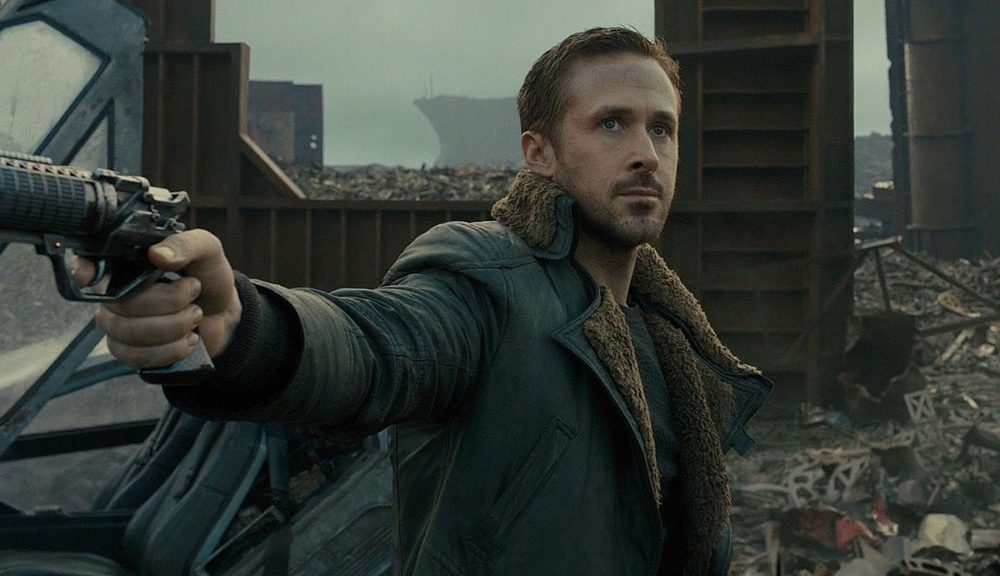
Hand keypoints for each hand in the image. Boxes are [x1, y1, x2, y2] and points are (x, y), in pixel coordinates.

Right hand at [74, 229, 241, 368]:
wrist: (224, 313)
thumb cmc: (209, 277)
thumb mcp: (206, 251)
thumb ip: (186, 245)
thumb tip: (158, 254)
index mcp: (128, 262)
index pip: (89, 263)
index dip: (83, 269)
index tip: (89, 276)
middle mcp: (115, 292)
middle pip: (121, 304)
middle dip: (168, 302)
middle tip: (193, 293)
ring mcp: (118, 324)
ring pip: (128, 333)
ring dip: (174, 326)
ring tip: (195, 315)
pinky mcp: (130, 351)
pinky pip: (137, 357)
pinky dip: (171, 350)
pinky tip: (190, 339)